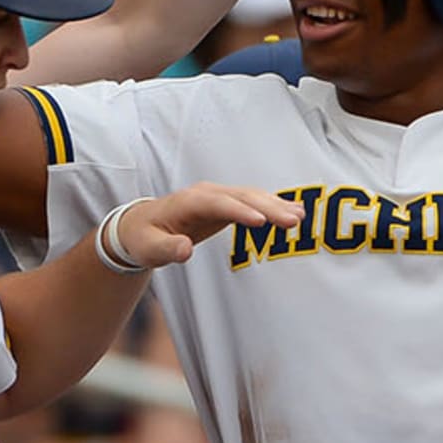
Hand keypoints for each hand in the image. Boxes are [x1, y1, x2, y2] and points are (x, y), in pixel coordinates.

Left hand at [115, 185, 303, 268]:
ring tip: (300, 216)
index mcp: (188, 201)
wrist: (142, 225)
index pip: (218, 203)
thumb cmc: (144, 238)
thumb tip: (185, 249)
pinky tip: (295, 212)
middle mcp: (206, 193)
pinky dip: (274, 206)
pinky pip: (253, 202)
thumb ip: (167, 249)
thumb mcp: (149, 249)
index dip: (240, 211)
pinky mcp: (227, 204)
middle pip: (242, 197)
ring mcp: (218, 196)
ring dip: (276, 205)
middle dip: (268, 207)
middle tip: (294, 221)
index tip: (262, 221)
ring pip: (252, 196)